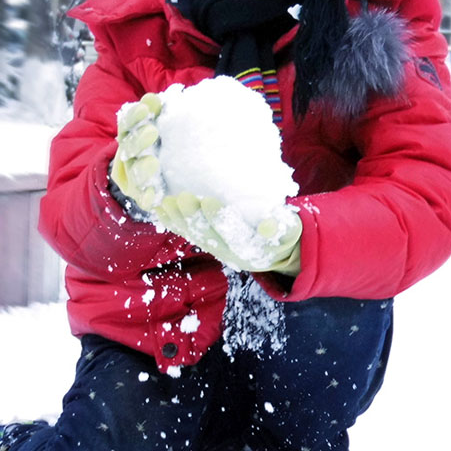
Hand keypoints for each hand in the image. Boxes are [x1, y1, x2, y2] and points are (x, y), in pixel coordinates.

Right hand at [111, 93, 164, 210]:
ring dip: (143, 168)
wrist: (153, 176)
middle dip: (139, 140)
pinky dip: (147, 196)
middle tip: (152, 132)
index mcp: (131, 135)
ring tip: (153, 163)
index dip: (134, 116)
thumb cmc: (163, 144)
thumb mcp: (157, 125)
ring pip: (136, 172)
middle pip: (130, 147)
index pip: (128, 124)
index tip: (145, 108)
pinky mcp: (143, 196)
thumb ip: (154, 113)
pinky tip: (152, 197)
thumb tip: (153, 99)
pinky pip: (144, 197)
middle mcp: (129, 156)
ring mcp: (134, 177)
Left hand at [155, 191, 301, 274]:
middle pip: (208, 235)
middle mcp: (230, 253)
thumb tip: (267, 226)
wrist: (275, 253)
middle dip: (193, 217)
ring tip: (166, 202)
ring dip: (179, 220)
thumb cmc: (284, 235)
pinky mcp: (208, 244)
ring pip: (194, 236)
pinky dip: (174, 223)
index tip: (208, 202)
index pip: (232, 235)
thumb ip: (282, 227)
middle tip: (181, 198)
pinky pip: (188, 235)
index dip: (219, 220)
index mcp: (251, 249)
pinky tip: (161, 210)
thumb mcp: (290, 231)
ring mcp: (217, 249)